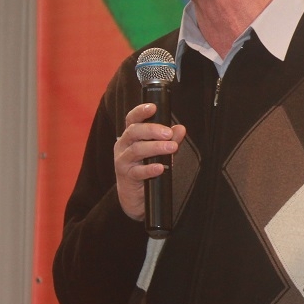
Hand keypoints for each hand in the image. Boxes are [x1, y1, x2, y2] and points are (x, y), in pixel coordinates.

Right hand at [113, 103, 185, 220]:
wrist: (135, 196)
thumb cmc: (146, 168)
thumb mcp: (160, 152)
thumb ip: (170, 140)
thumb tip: (180, 129)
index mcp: (130, 136)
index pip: (132, 119)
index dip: (140, 111)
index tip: (153, 107)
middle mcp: (123, 146)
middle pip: (134, 132)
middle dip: (152, 130)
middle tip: (168, 133)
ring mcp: (123, 161)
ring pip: (136, 150)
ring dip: (155, 147)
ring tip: (171, 147)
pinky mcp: (127, 177)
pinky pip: (138, 171)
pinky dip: (150, 169)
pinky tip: (160, 168)